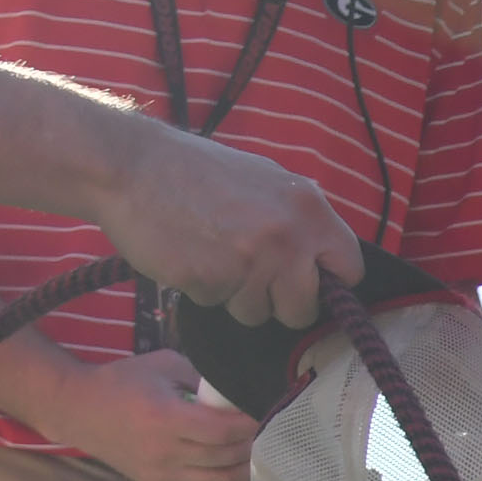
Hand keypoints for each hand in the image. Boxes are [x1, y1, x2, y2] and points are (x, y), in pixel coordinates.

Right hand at [51, 351, 262, 480]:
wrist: (79, 410)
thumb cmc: (121, 383)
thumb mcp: (163, 365)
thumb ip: (199, 378)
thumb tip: (233, 392)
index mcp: (167, 417)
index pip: (222, 431)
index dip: (248, 425)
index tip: (260, 414)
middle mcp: (166, 451)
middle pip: (225, 458)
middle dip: (250, 445)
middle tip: (260, 433)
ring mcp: (162, 473)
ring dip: (243, 471)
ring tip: (251, 454)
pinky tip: (234, 476)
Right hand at [108, 121, 373, 326]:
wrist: (132, 166)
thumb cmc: (195, 172)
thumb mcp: (265, 180)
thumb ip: (297, 220)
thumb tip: (323, 260)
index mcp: (308, 208)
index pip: (349, 267)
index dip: (328, 282)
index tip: (310, 283)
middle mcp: (287, 237)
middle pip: (305, 308)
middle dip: (280, 303)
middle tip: (252, 277)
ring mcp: (249, 262)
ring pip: (258, 313)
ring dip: (236, 296)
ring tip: (213, 255)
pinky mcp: (211, 281)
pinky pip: (218, 306)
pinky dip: (204, 290)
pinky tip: (190, 257)